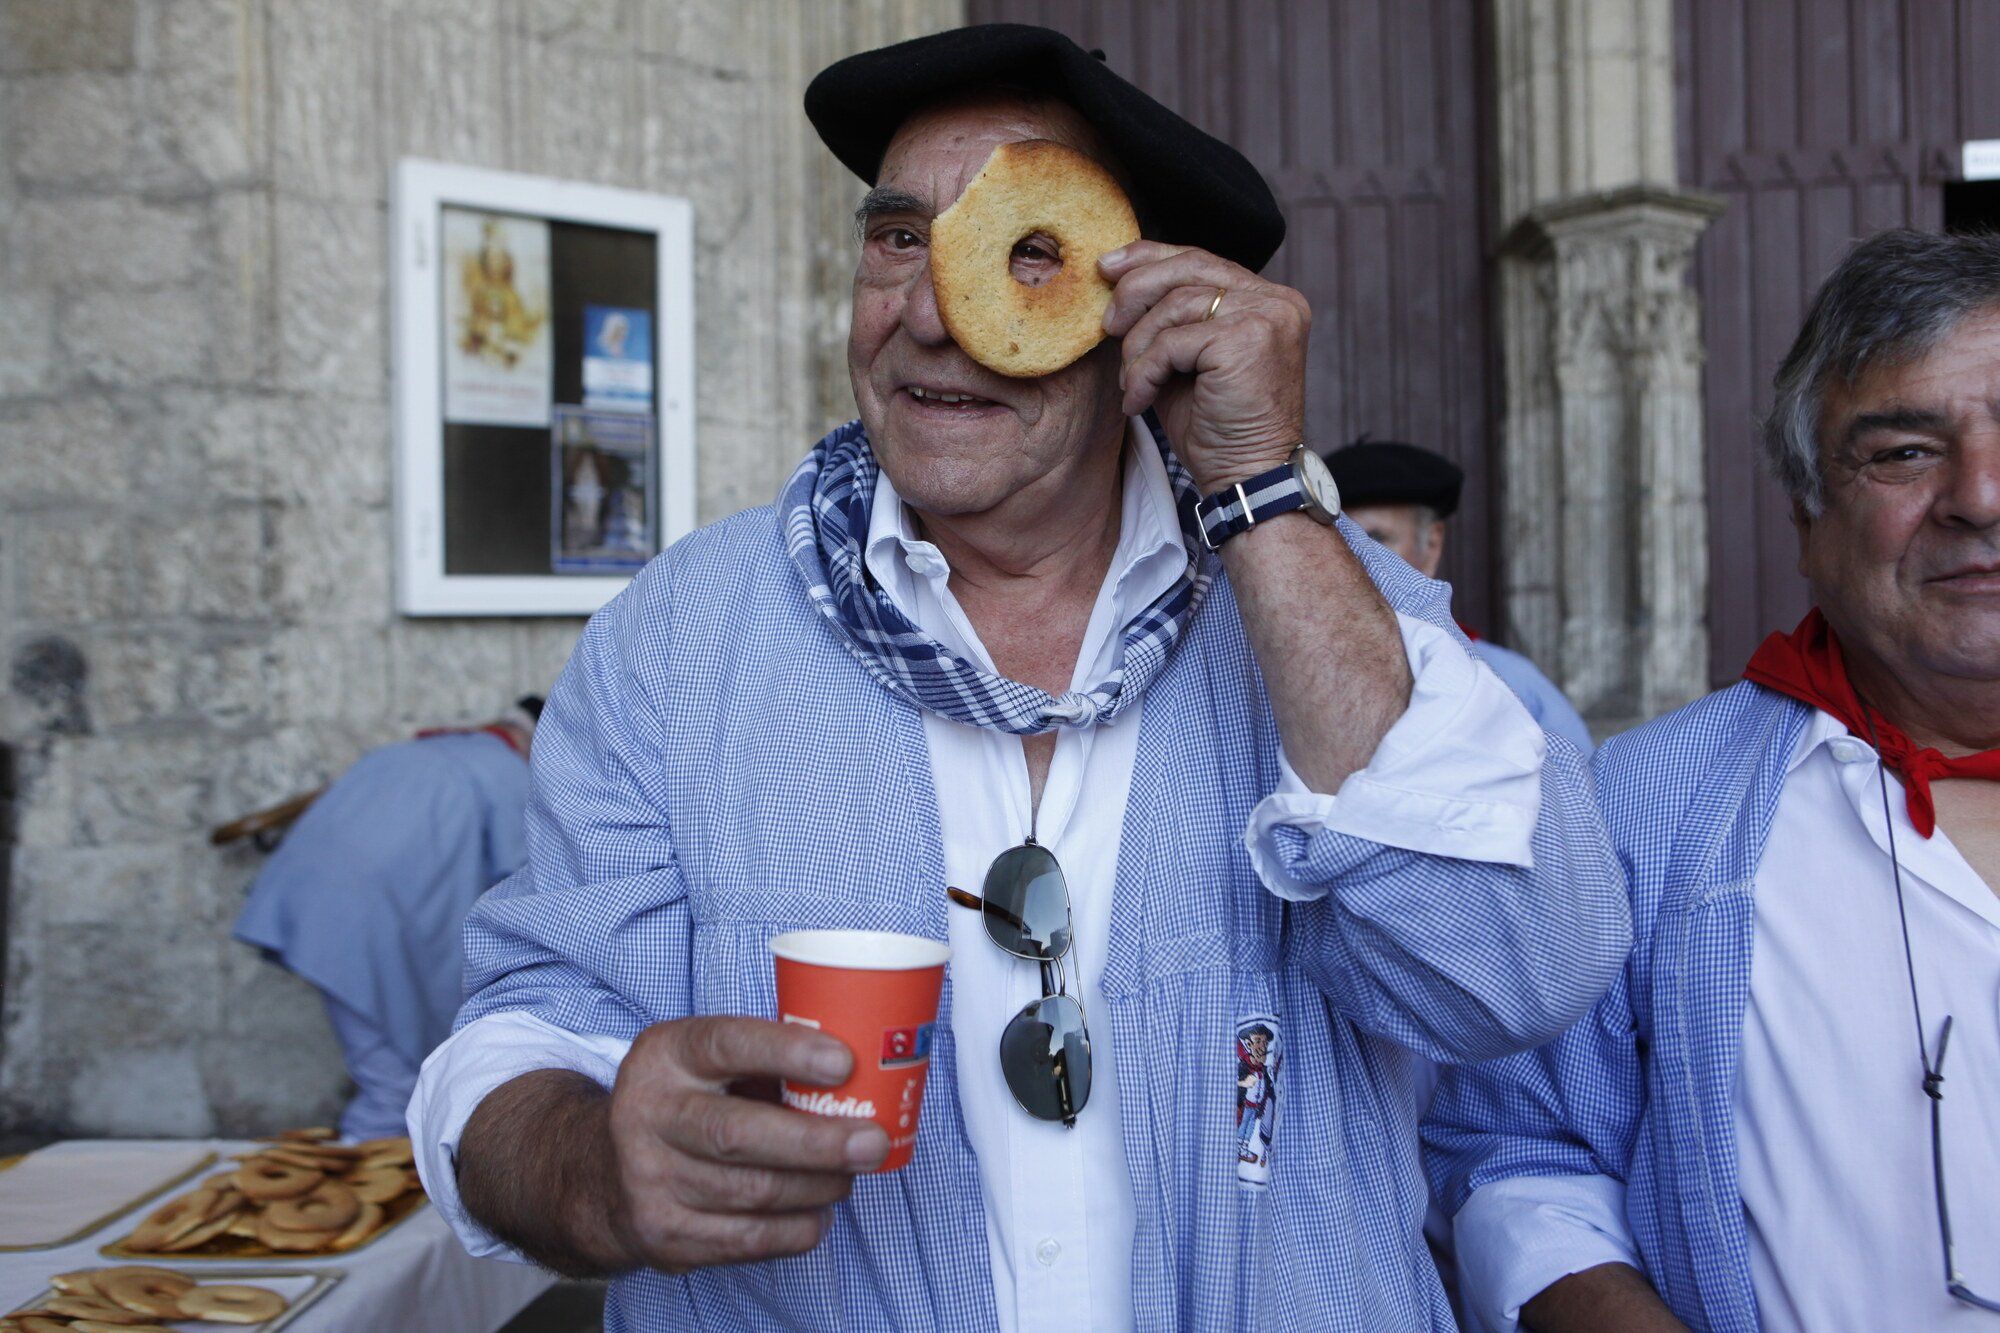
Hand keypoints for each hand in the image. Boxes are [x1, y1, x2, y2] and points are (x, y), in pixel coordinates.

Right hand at [603, 1016, 888, 1272]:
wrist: (609, 1170)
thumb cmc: (692, 1101)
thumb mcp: (711, 1062)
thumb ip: (769, 1060)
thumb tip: (862, 1076)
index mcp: (666, 1055)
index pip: (726, 1044)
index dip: (787, 1052)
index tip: (844, 1062)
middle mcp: (647, 1114)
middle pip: (739, 1134)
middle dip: (817, 1142)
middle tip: (872, 1142)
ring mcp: (650, 1180)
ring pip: (753, 1192)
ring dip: (818, 1186)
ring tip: (850, 1174)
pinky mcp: (664, 1235)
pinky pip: (749, 1238)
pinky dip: (798, 1227)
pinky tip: (819, 1210)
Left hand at [1099, 241, 1311, 494]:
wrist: (1245, 478)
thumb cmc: (1215, 427)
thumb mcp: (1185, 361)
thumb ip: (1168, 318)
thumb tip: (1116, 280)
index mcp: (1267, 299)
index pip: (1200, 259)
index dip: (1149, 258)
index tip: (1108, 267)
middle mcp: (1276, 300)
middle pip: (1188, 268)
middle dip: (1135, 292)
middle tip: (1107, 325)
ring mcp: (1266, 317)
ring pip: (1175, 305)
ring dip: (1138, 346)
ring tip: (1130, 382)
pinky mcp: (1246, 341)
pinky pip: (1172, 342)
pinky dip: (1145, 372)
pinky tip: (1140, 400)